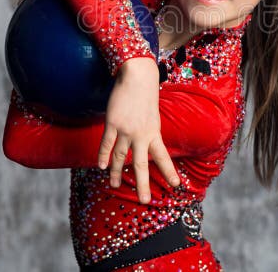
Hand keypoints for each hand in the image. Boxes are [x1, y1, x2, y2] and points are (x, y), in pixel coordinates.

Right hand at [98, 58, 179, 202]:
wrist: (137, 76)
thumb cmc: (145, 95)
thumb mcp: (153, 116)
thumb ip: (149, 131)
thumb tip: (145, 144)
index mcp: (154, 132)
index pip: (163, 156)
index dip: (169, 171)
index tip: (176, 185)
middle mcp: (141, 134)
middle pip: (142, 164)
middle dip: (144, 184)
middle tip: (146, 201)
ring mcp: (126, 129)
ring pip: (121, 157)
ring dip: (117, 173)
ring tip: (115, 185)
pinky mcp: (113, 123)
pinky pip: (107, 144)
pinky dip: (103, 156)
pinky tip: (100, 167)